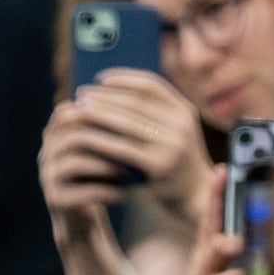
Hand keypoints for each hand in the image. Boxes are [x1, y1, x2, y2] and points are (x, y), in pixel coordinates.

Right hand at [38, 99, 127, 233]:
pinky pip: (80, 192)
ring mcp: (49, 176)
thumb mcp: (99, 148)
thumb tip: (139, 98)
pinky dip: (104, 191)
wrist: (81, 220)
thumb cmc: (96, 177)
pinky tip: (123, 192)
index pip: (73, 111)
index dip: (99, 112)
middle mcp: (47, 151)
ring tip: (128, 169)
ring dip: (104, 164)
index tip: (130, 118)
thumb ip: (106, 126)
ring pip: (75, 162)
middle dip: (104, 137)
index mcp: (56, 133)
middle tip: (132, 142)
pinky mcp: (56, 200)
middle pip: (72, 133)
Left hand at [77, 69, 212, 223]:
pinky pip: (123, 148)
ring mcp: (172, 144)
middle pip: (134, 102)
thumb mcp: (175, 131)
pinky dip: (102, 141)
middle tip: (80, 94)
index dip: (123, 78)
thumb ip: (156, 113)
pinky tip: (85, 138)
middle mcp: (180, 124)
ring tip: (77, 111)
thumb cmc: (177, 162)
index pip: (150, 85)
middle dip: (104, 96)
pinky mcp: (160, 165)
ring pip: (126, 123)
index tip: (99, 78)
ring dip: (98, 115)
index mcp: (184, 110)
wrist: (195, 196)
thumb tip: (117, 89)